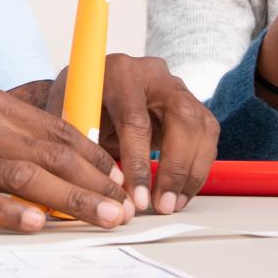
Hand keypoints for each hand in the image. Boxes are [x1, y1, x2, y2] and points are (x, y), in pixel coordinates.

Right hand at [0, 84, 132, 232]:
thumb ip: (1, 129)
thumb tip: (45, 151)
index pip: (53, 128)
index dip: (91, 155)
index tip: (115, 177)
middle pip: (50, 152)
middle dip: (94, 181)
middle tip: (123, 205)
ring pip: (27, 175)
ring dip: (72, 199)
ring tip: (102, 217)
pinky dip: (11, 212)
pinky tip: (36, 223)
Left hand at [47, 55, 217, 214]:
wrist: (93, 86)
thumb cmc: (81, 102)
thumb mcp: (71, 118)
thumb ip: (81, 145)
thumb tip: (93, 187)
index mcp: (120, 72)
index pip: (136, 120)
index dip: (138, 162)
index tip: (136, 197)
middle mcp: (155, 74)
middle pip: (181, 119)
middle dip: (176, 168)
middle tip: (163, 205)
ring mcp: (177, 88)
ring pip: (201, 128)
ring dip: (190, 172)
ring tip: (172, 204)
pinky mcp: (192, 105)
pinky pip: (206, 138)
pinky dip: (196, 169)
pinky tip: (180, 193)